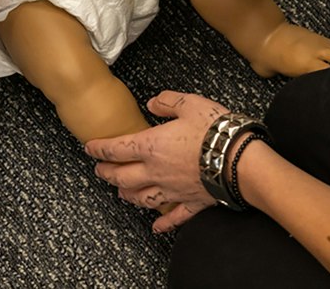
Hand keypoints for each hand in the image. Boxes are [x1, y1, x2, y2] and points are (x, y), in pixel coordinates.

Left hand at [85, 91, 231, 232]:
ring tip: (121, 194)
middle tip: (99, 171)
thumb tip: (154, 103)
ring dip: (128, 196)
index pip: (116, 149)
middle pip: (123, 176)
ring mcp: (173, 190)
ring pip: (142, 198)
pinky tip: (156, 228)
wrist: (240, 161)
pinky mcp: (192, 203)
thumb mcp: (190, 103)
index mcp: (152, 145)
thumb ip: (168, 102)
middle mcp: (157, 171)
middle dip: (108, 173)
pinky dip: (163, 224)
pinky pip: (173, 217)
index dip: (99, 149)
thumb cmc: (216, 131)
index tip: (90, 148)